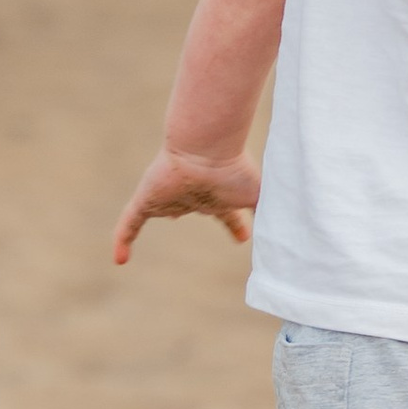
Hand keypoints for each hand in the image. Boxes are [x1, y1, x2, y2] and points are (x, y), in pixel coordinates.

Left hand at [112, 147, 261, 263]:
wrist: (208, 149)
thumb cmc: (236, 170)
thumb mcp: (261, 198)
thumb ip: (271, 216)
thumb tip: (288, 242)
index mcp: (220, 196)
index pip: (228, 216)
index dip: (235, 227)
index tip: (243, 238)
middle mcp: (196, 195)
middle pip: (191, 206)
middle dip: (188, 209)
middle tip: (181, 215)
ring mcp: (170, 197)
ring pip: (164, 209)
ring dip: (160, 213)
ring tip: (150, 231)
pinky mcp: (148, 199)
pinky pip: (131, 223)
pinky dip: (123, 239)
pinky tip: (118, 259)